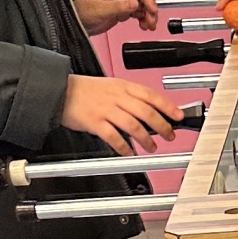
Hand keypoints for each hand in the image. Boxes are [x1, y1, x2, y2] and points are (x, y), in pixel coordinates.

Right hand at [59, 74, 178, 155]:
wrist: (59, 90)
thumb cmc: (85, 90)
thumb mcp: (111, 86)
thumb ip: (129, 97)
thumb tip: (149, 112)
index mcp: (122, 86)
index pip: (151, 95)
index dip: (168, 106)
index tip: (178, 116)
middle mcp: (116, 97)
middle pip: (146, 112)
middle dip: (162, 126)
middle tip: (169, 135)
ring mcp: (105, 109)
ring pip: (133, 125)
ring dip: (146, 138)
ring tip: (152, 147)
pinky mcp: (94, 122)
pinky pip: (113, 136)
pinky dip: (123, 146)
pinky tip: (129, 152)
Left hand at [75, 0, 156, 34]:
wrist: (74, 22)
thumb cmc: (82, 12)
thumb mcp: (101, 9)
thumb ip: (119, 6)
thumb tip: (135, 3)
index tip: (153, 10)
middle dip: (149, 9)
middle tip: (152, 21)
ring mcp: (121, 2)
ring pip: (141, 6)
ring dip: (147, 15)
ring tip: (149, 25)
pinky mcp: (120, 11)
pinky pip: (136, 13)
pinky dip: (142, 19)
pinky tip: (143, 25)